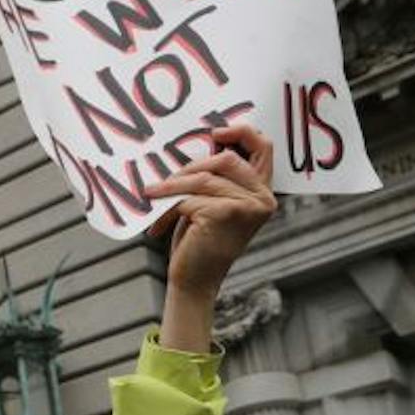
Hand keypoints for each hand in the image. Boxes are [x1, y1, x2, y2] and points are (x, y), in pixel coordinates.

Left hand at [143, 125, 276, 351]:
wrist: (194, 282)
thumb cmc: (200, 242)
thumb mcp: (213, 203)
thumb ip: (218, 177)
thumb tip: (205, 142)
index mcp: (262, 192)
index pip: (263, 147)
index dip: (241, 132)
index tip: (215, 132)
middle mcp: (262, 198)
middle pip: (225, 159)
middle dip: (189, 168)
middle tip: (163, 183)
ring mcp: (247, 206)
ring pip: (202, 179)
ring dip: (171, 188)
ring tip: (151, 197)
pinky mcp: (226, 213)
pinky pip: (189, 198)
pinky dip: (167, 210)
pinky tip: (156, 226)